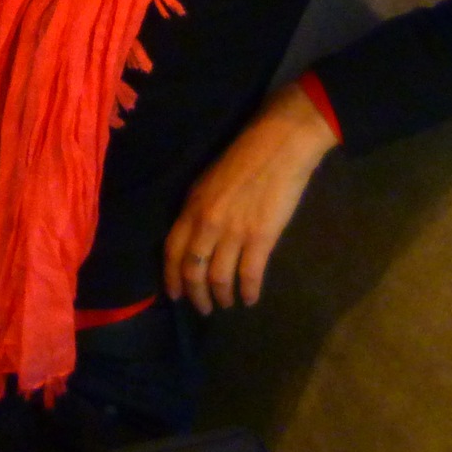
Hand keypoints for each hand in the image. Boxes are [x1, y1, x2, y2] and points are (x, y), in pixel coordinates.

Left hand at [163, 82, 336, 312]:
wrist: (280, 143)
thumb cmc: (245, 156)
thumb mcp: (209, 181)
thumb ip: (200, 210)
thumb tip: (197, 239)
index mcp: (192, 206)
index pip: (172, 251)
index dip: (171, 278)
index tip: (175, 295)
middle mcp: (207, 222)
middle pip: (193, 271)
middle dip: (196, 295)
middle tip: (203, 308)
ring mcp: (234, 231)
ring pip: (219, 278)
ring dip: (221, 296)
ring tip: (227, 303)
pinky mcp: (261, 237)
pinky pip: (249, 274)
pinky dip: (249, 292)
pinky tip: (251, 299)